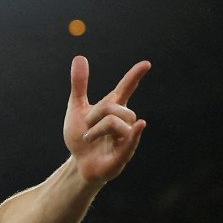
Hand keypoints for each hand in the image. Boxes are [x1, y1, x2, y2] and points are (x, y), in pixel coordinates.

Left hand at [63, 55, 149, 184]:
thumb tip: (79, 57)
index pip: (126, 89)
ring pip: (116, 123)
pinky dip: (133, 134)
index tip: (145, 63)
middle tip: (86, 127)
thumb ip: (79, 85)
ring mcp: (126, 138)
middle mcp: (123, 122)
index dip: (134, 76)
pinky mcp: (123, 155)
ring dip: (95, 129)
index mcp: (113, 109)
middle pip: (114, 108)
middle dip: (95, 115)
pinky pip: (130, 142)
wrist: (78, 165)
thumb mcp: (76, 109)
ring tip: (88, 138)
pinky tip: (140, 125)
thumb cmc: (80, 138)